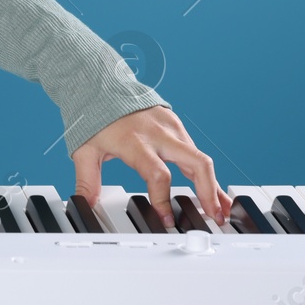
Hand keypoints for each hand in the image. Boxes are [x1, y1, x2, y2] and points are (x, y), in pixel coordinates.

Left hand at [71, 105, 230, 226]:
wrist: (101, 84)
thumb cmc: (94, 117)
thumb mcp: (85, 149)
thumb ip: (87, 179)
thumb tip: (85, 204)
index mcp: (134, 141)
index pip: (158, 174)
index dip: (164, 199)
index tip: (167, 219)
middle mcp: (158, 133)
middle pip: (196, 163)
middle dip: (209, 191)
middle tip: (215, 217)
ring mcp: (170, 126)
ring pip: (200, 158)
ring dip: (213, 185)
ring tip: (220, 208)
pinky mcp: (176, 123)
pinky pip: (194, 150)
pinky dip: (204, 172)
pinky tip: (211, 188)